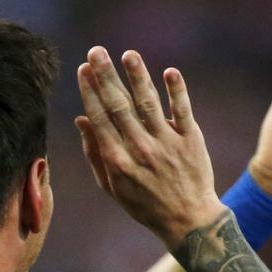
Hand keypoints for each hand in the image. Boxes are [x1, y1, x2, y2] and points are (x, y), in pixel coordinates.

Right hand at [75, 47, 221, 247]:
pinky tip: (169, 72)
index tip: (83, 69)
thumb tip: (81, 120)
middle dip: (106, 76)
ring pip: (149, 104)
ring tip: (129, 55)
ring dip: (138, 76)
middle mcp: (140, 149)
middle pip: (120, 106)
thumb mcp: (112, 187)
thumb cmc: (145, 204)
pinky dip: (177, 91)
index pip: (100, 118)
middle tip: (96, 51)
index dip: (90, 92)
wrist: (188, 220)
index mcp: (118, 161)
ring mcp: (167, 143)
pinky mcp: (191, 140)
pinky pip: (183, 111)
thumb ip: (95, 154)